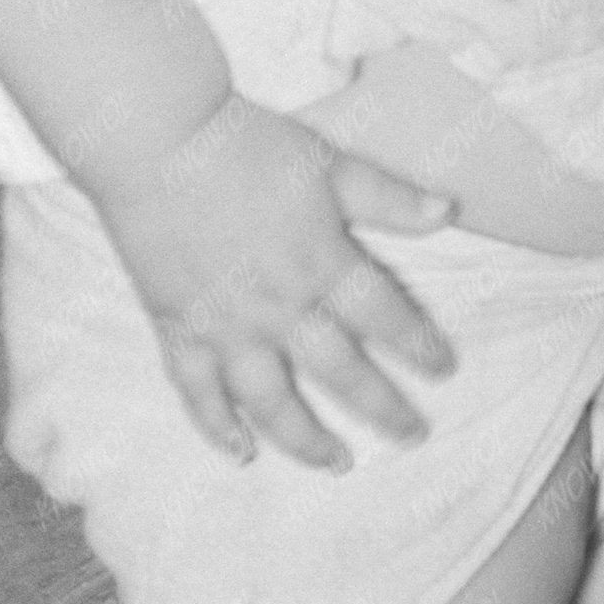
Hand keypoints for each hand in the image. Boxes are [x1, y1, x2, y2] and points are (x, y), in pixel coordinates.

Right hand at [87, 97, 458, 468]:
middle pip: (341, 371)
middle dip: (383, 408)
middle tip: (412, 436)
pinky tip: (240, 453)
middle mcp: (280, 306)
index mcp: (322, 263)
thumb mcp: (328, 163)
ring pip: (272, 400)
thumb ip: (388, 196)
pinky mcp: (176, 328)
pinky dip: (217, 426)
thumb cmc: (245, 144)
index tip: (445, 369)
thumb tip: (448, 210)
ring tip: (337, 463)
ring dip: (307, 438)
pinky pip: (197, 392)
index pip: (386, 318)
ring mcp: (225, 325)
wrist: (155, 140)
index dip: (420, 345)